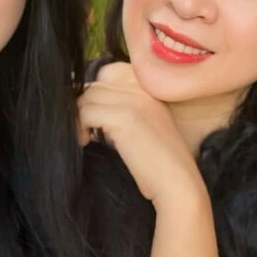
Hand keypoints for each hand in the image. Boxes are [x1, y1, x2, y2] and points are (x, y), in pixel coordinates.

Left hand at [78, 62, 206, 208]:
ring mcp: (134, 100)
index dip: (96, 92)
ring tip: (85, 136)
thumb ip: (122, 109)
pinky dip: (79, 127)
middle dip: (84, 107)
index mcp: (150, 88)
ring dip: (79, 117)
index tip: (95, 116)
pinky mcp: (124, 117)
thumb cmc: (158, 164)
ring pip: (87, 97)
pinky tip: (86, 141)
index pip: (110, 72)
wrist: (177, 183)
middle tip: (85, 130)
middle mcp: (143, 88)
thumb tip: (86, 104)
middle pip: (95, 86)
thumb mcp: (142, 126)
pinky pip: (86, 112)